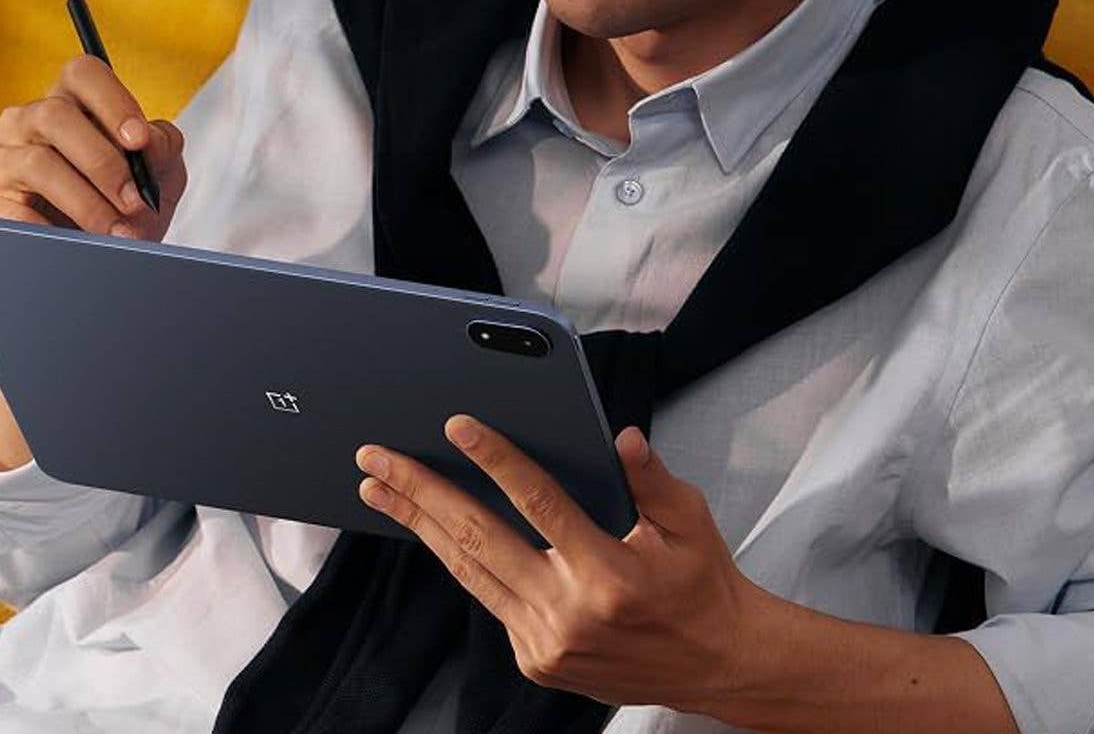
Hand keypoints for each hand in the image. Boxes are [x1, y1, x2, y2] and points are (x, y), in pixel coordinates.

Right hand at [0, 55, 187, 241]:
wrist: (92, 264)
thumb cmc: (124, 211)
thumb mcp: (157, 179)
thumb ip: (162, 150)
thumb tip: (150, 141)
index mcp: (72, 103)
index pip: (83, 73)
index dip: (113, 101)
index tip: (139, 140)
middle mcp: (27, 120)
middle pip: (55, 115)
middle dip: (102, 162)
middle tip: (134, 201)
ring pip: (36, 162)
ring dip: (85, 202)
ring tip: (115, 234)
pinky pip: (9, 209)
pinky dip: (48, 229)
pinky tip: (73, 245)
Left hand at [354, 417, 761, 711]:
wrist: (717, 666)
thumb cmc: (702, 584)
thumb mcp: (690, 522)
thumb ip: (651, 479)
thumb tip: (621, 437)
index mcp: (609, 575)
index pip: (538, 504)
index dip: (494, 461)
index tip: (457, 427)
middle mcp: (568, 615)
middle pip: (478, 539)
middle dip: (420, 493)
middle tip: (376, 459)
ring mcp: (545, 645)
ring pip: (468, 572)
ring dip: (419, 526)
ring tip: (379, 491)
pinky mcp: (536, 661)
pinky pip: (489, 599)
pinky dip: (459, 560)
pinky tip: (431, 528)